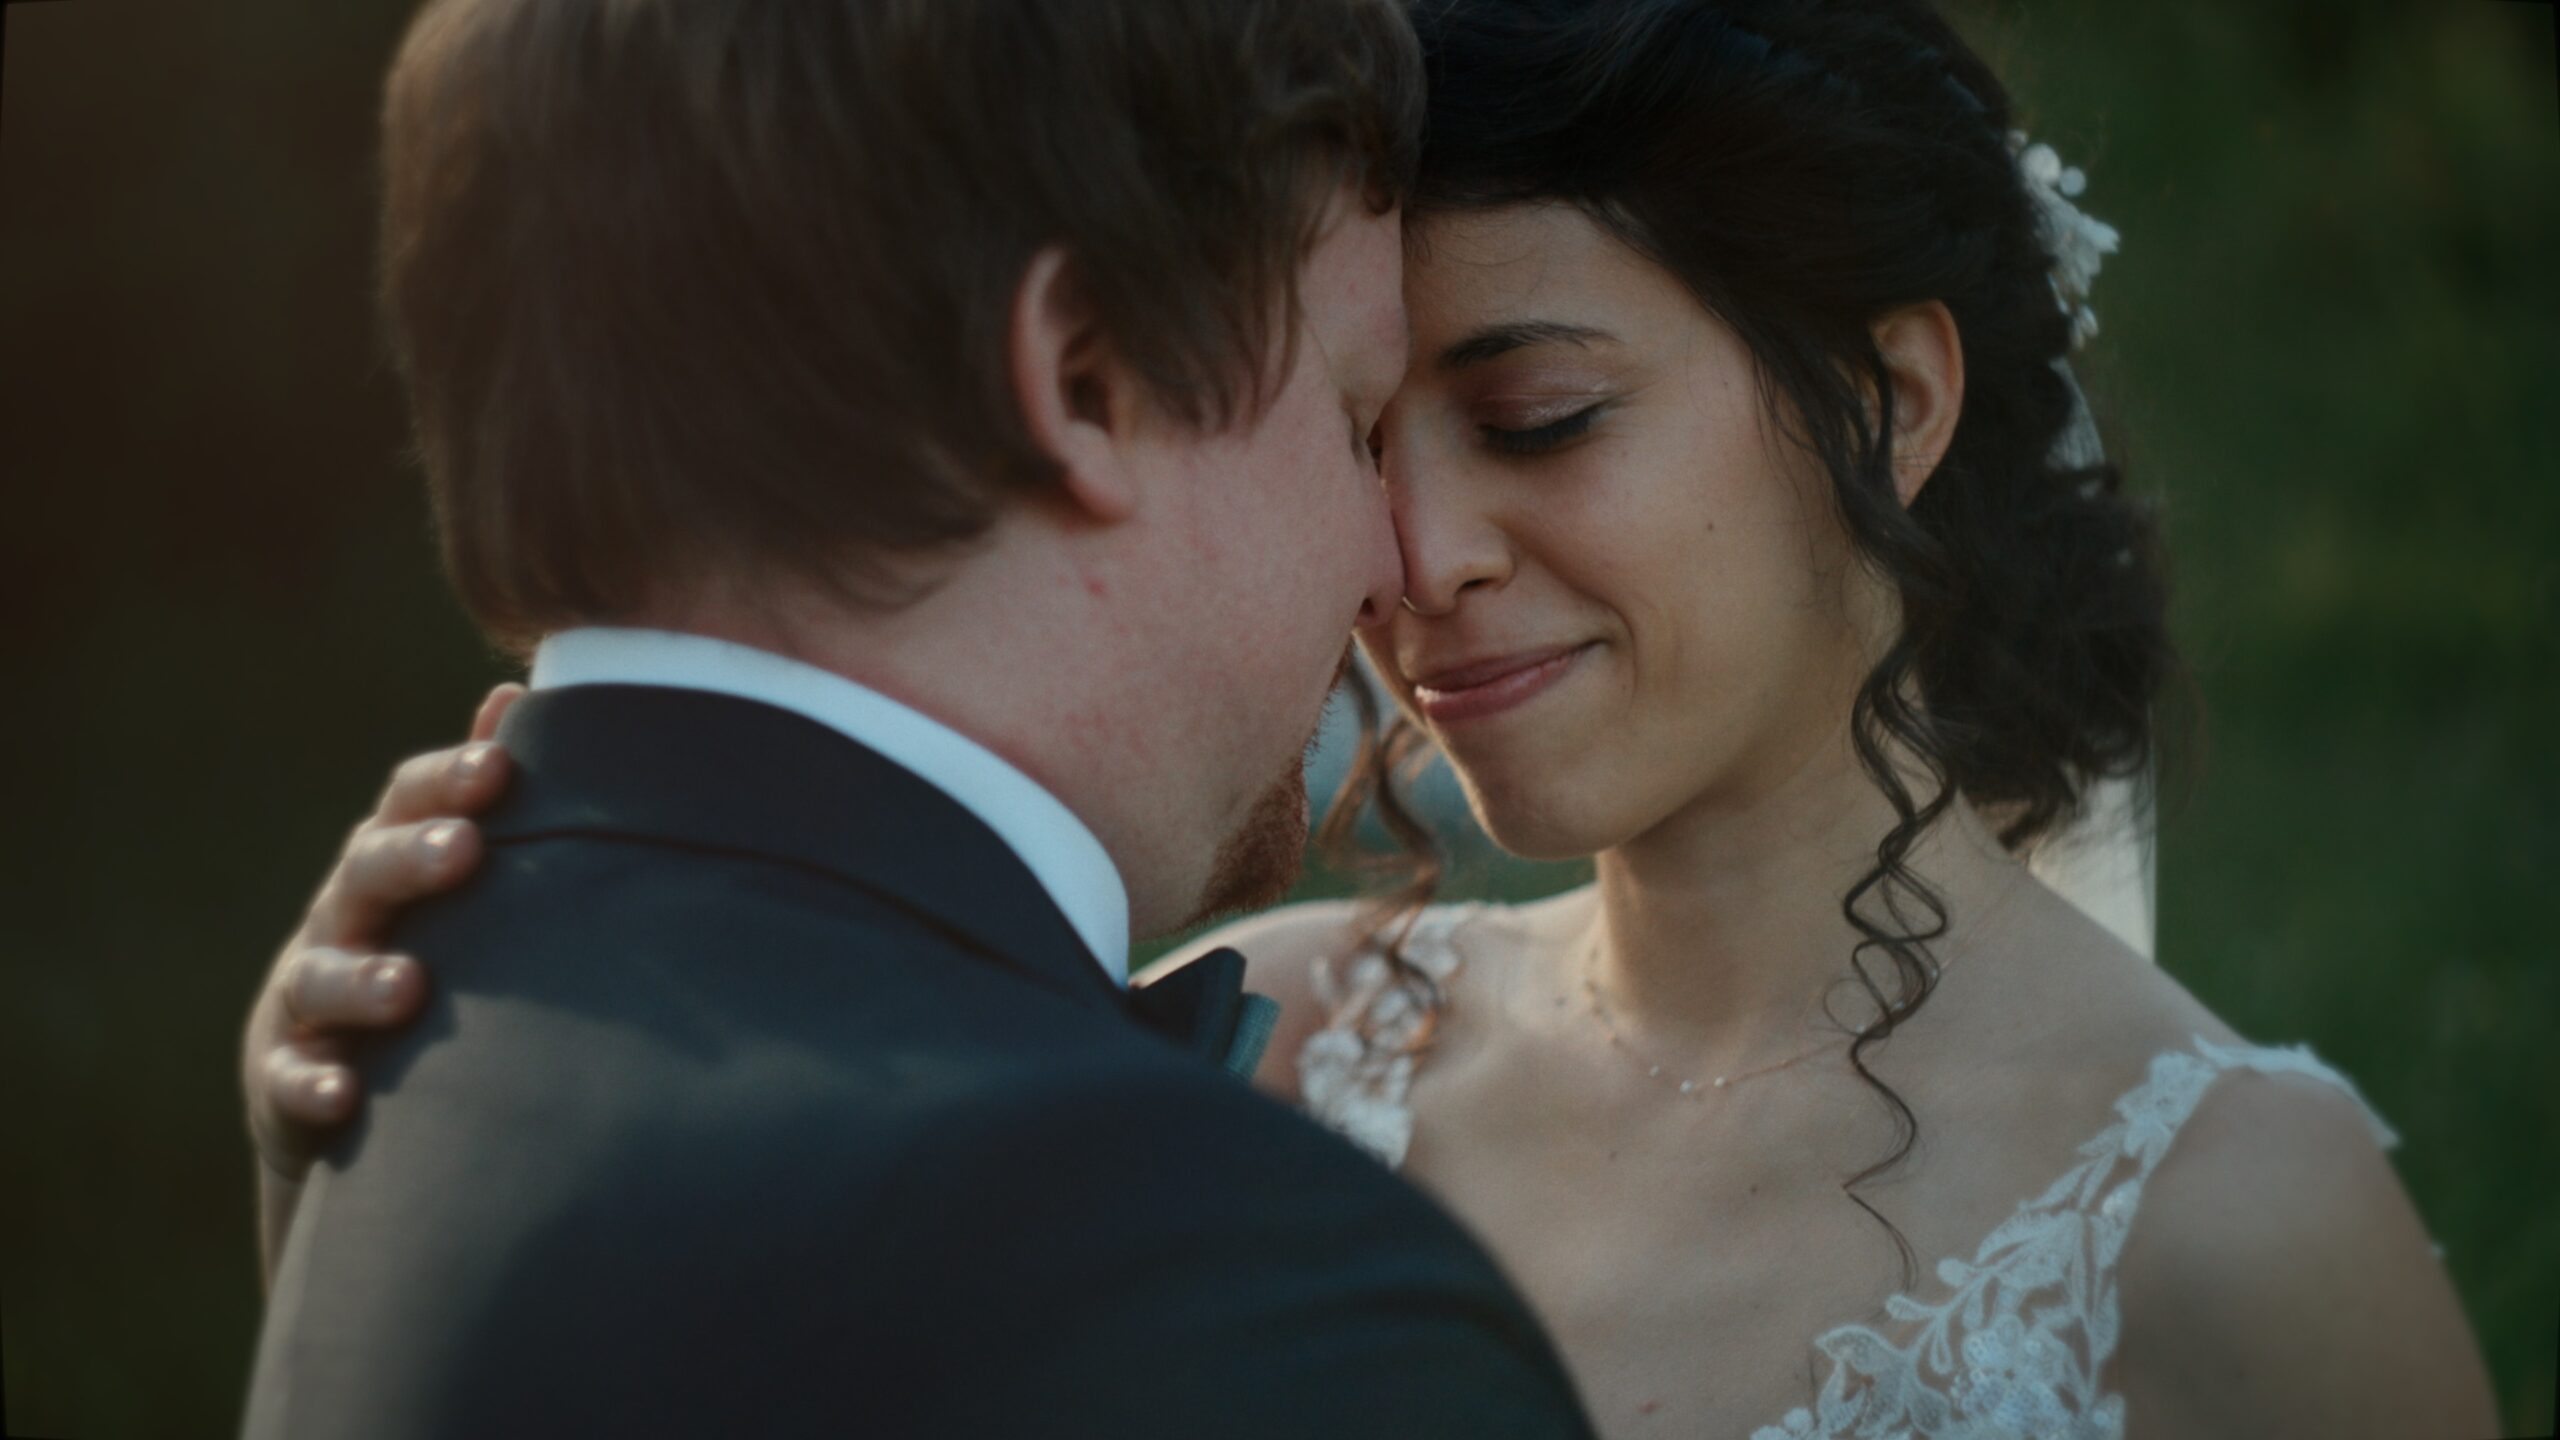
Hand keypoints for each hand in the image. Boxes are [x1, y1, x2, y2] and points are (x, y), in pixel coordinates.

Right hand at [242, 684, 519, 1185]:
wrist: (348, 1087)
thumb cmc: (425, 952)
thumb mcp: (447, 877)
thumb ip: (477, 797)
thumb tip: (516, 695)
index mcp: (387, 862)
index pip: (407, 803)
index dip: (447, 780)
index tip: (499, 766)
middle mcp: (341, 916)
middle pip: (365, 874)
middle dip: (411, 859)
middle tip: (464, 849)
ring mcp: (305, 996)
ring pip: (321, 977)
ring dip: (363, 980)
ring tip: (409, 989)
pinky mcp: (282, 1075)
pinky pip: (289, 1079)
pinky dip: (311, 1085)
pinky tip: (344, 1094)